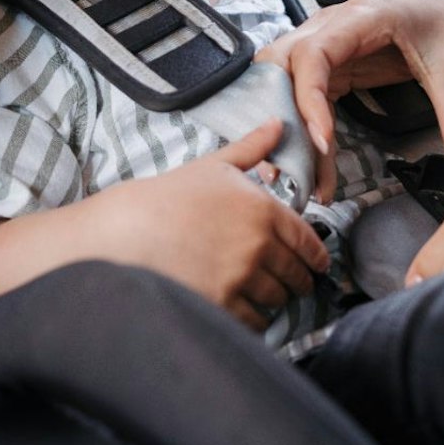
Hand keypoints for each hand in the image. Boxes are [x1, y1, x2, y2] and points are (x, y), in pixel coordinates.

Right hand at [89, 120, 330, 330]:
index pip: (308, 242)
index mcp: (262, 209)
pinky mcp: (223, 303)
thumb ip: (251, 148)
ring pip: (277, 299)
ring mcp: (240, 276)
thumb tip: (279, 123)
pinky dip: (253, 318)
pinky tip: (240, 306)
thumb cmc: (169, 196)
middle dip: (295, 280)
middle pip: (295, 274)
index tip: (317, 266)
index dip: (316, 257)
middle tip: (288, 283)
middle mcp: (258, 244)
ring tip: (259, 293)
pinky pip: (256, 321)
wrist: (126, 229)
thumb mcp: (212, 166)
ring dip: (273, 299)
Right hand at [257, 0, 443, 202]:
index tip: (323, 139)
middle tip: (291, 160)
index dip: (308, 97)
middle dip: (277, 112)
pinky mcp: (328, 64)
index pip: (311, 55)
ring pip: (280, 81)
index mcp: (355, 19)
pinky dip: (304, 126)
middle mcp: (326, 28)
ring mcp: (321, 44)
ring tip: (300, 170)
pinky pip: (303, 95)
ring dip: (286, 122)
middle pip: (275, 65)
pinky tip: (318, 160)